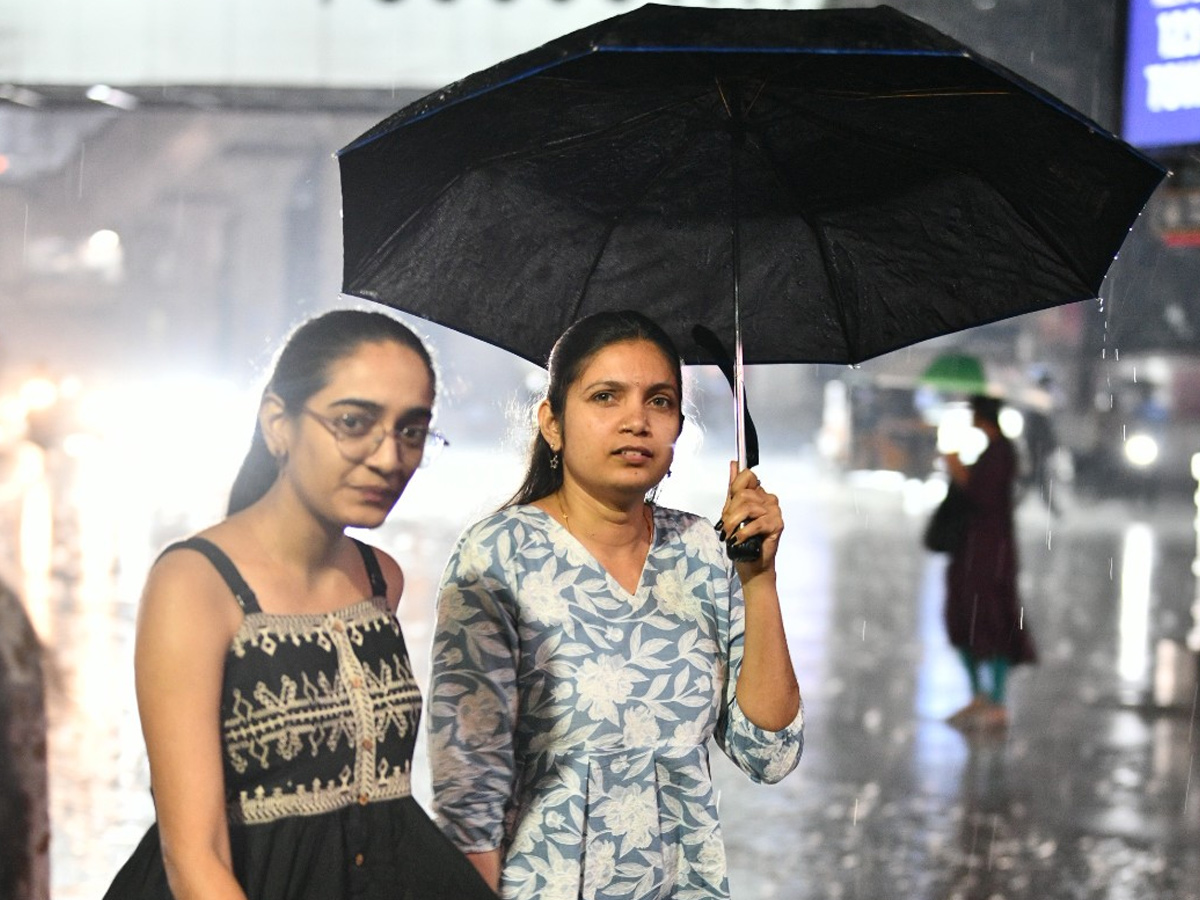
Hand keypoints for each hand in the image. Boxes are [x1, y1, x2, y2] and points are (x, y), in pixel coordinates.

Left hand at [718, 461, 782, 575]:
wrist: (752, 564)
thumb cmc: (742, 539)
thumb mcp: (732, 512)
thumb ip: (733, 488)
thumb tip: (734, 464)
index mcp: (758, 493)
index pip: (747, 476)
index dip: (735, 488)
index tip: (729, 504)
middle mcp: (768, 499)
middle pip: (744, 493)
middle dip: (730, 512)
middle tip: (726, 527)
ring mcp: (774, 511)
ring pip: (748, 506)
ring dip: (733, 523)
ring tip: (731, 535)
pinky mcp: (777, 524)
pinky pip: (755, 522)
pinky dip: (743, 532)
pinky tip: (739, 539)